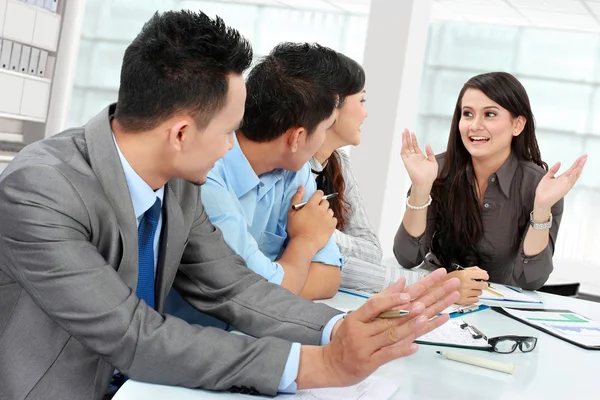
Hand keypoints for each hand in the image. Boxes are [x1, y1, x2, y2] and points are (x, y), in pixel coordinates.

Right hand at [287, 186, 336, 251]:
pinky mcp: (332, 226)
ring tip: (319, 220)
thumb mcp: (291, 213)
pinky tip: (324, 225)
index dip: (317, 195)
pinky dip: (330, 221)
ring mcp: (328, 218)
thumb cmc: (296, 229)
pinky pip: (334, 219)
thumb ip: (297, 198)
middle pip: (325, 202)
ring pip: (330, 211)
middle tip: (315, 212)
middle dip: (321, 205)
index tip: (314, 200)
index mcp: (312, 205)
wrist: (304, 244)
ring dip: (326, 213)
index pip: (319, 193)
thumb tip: (301, 187)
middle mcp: (322, 210)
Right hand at [312, 269, 459, 388]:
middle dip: (415, 306)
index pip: (376, 304)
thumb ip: (381, 299)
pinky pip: (388, 354)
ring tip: (428, 316)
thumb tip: (401, 282)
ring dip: (411, 325)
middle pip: (392, 317)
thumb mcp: (358, 317)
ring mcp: (367, 347)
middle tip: (430, 299)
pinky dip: (402, 350)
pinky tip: (415, 346)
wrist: (332, 364)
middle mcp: (362, 331)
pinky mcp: (371, 362)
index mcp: (358, 317)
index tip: (409, 292)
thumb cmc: (347, 339)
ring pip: (392, 334)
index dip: (392, 298)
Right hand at [401, 129, 437, 188]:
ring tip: (404, 132)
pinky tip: (404, 141)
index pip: (415, 146)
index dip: (414, 139)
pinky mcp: (407, 162)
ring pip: (405, 147)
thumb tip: (427, 145)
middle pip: (409, 145)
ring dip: (404, 140)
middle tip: (406, 130)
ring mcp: (410, 159)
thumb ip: (430, 153)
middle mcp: (414, 157)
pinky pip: (403, 153)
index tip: (412, 133)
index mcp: (420, 157)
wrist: (425, 182)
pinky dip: (403, 147)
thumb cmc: (429, 175)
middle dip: (407, 137)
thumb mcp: (433, 162)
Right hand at [447, 267, 488, 304]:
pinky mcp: (464, 301)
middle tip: (478, 284)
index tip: (484, 277)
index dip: (485, 276)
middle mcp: (465, 284)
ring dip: (476, 291)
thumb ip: (472, 270)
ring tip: (469, 289)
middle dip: (482, 284)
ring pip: (480, 293)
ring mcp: (465, 293)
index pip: (483, 275)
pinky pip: (476, 299)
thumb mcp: (458, 270)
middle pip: (484, 285)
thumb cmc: (447, 279)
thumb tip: (482, 271)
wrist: (437, 288)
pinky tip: (468, 294)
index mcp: (464, 274)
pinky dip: (473, 297)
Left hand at [534, 155, 586, 209]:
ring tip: (583, 161)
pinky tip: (576, 170)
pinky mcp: (565, 189)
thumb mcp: (547, 177)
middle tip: (585, 156)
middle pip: (575, 170)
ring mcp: (566, 184)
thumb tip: (559, 162)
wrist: (540, 200)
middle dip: (580, 163)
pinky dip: (574, 176)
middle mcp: (565, 181)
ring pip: (575, 175)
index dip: (576, 162)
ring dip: (579, 168)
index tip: (582, 156)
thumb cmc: (543, 191)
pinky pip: (571, 181)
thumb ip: (553, 170)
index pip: (571, 168)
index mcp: (562, 178)